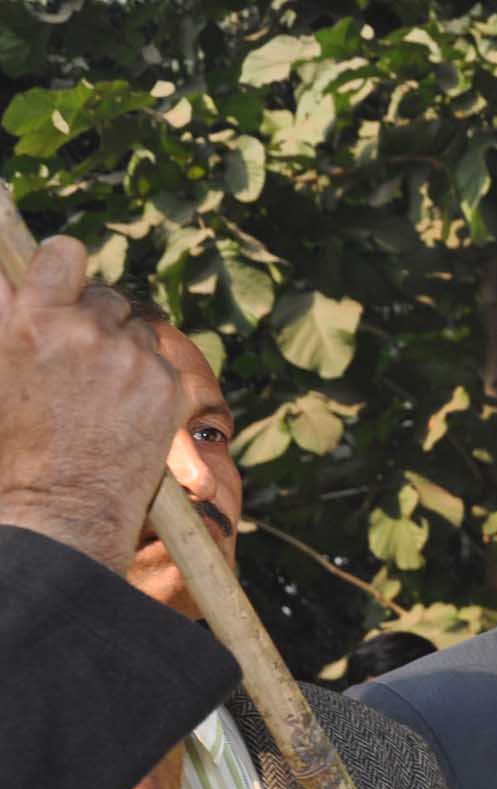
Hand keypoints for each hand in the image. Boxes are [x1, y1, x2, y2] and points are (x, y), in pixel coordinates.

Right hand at [0, 235, 180, 572]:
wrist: (60, 512)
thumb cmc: (13, 452)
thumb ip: (7, 323)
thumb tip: (10, 284)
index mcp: (26, 321)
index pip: (60, 255)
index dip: (62, 269)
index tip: (62, 283)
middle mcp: (78, 329)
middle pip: (101, 291)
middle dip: (92, 315)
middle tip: (81, 356)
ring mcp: (127, 354)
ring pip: (134, 325)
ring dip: (121, 346)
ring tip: (99, 394)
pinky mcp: (167, 383)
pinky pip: (161, 361)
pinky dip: (148, 379)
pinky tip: (125, 414)